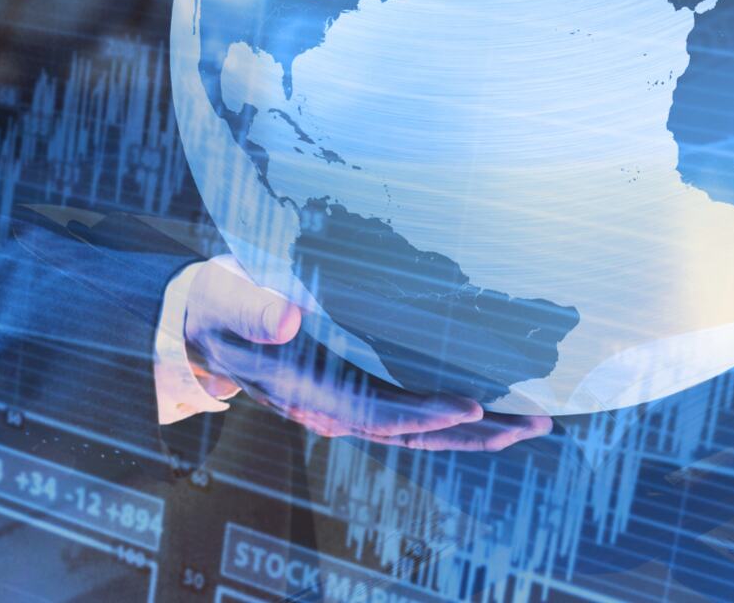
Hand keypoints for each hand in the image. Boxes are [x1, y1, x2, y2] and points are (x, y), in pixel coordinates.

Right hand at [183, 257, 551, 451]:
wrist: (199, 319)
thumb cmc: (214, 303)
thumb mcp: (225, 298)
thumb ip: (253, 309)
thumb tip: (288, 321)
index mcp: (301, 392)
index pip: (371, 413)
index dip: (422, 414)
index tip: (471, 406)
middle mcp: (327, 409)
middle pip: (410, 434)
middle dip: (473, 432)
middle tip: (534, 422)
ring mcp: (341, 403)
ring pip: (414, 430)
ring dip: (471, 429)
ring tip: (528, 419)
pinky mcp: (350, 388)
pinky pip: (405, 411)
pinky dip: (446, 412)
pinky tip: (482, 404)